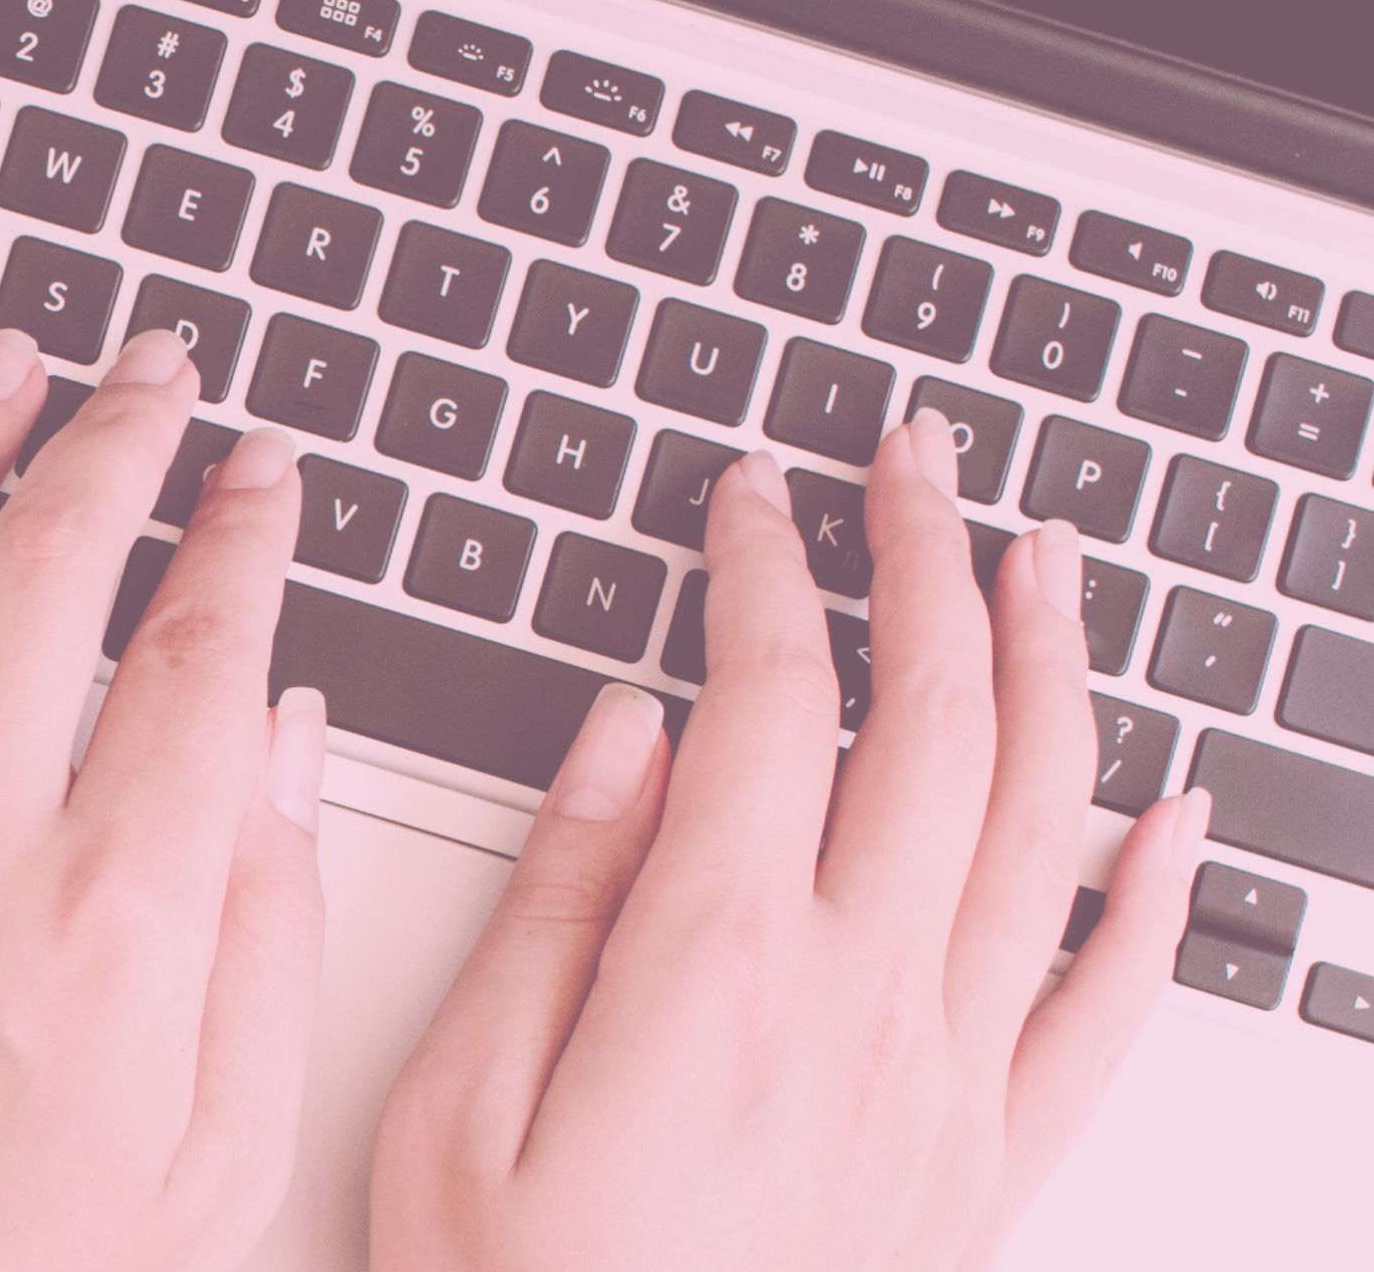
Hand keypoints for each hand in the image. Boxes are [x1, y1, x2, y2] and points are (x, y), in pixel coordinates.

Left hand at [0, 328, 330, 1271]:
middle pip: (45, 569)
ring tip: (8, 367)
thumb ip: (266, 927)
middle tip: (156, 374)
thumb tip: (280, 742)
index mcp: (113, 919)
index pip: (195, 652)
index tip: (263, 473)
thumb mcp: (225, 1145)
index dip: (241, 534)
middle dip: (115, 439)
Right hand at [371, 412, 1204, 1271]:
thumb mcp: (457, 1106)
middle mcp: (864, 1007)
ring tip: (1040, 560)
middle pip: (936, 729)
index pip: (773, 706)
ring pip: (1042, 830)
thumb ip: (553, 908)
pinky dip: (1154, 901)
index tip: (750, 496)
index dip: (765, 573)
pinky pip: (1109, 1010)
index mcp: (716, 972)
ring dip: (1053, 672)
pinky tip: (1171, 817)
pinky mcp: (994, 1165)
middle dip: (929, 566)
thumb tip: (627, 742)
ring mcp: (950, 1085)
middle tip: (912, 464)